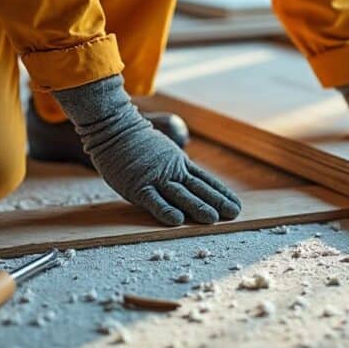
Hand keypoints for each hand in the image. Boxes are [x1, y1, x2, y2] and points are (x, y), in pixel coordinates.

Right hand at [54, 75, 240, 225]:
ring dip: (197, 207)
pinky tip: (177, 220)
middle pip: (198, 189)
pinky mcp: (137, 186)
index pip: (205, 181)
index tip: (235, 205)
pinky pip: (153, 201)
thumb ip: (174, 162)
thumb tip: (187, 170)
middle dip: (216, 202)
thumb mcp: (162, 149)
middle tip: (233, 214)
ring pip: (181, 195)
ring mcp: (155, 179)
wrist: (113, 127)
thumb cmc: (134, 140)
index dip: (221, 193)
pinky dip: (165, 210)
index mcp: (178, 164)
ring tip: (213, 219)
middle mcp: (172, 171)